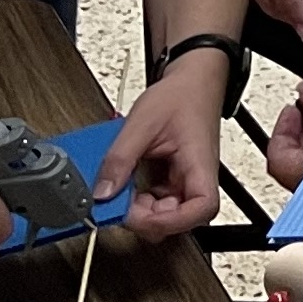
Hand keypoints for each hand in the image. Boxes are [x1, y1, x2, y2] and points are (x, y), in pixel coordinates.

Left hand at [93, 60, 227, 237]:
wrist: (193, 79)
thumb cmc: (181, 95)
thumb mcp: (142, 123)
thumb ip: (119, 159)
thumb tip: (101, 193)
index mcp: (199, 163)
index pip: (201, 208)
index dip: (170, 222)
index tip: (138, 216)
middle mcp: (196, 178)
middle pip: (179, 219)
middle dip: (145, 217)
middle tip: (117, 203)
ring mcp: (184, 181)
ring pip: (165, 214)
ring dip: (139, 210)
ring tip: (119, 191)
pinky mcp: (173, 179)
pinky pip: (156, 201)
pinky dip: (137, 200)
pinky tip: (124, 185)